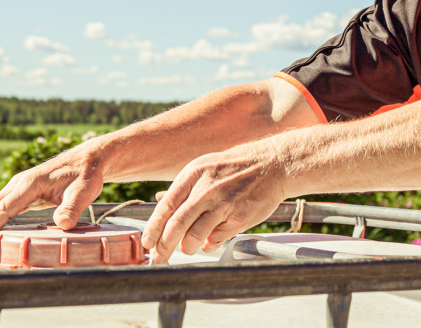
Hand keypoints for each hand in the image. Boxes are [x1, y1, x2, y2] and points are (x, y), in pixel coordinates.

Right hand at [0, 140, 105, 260]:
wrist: (89, 160)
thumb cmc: (86, 175)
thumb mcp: (84, 192)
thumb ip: (72, 208)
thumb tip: (63, 225)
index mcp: (30, 184)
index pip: (2, 209)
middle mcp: (19, 184)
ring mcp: (20, 188)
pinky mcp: (24, 193)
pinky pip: (3, 208)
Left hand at [141, 139, 285, 263]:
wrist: (272, 164)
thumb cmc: (236, 166)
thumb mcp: (205, 166)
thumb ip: (184, 186)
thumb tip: (160, 202)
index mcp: (194, 174)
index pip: (166, 206)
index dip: (153, 228)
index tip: (148, 241)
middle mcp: (206, 189)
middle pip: (176, 225)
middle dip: (164, 246)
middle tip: (160, 256)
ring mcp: (223, 204)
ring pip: (194, 236)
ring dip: (187, 248)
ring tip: (187, 249)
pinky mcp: (239, 218)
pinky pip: (216, 239)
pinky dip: (209, 245)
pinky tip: (208, 242)